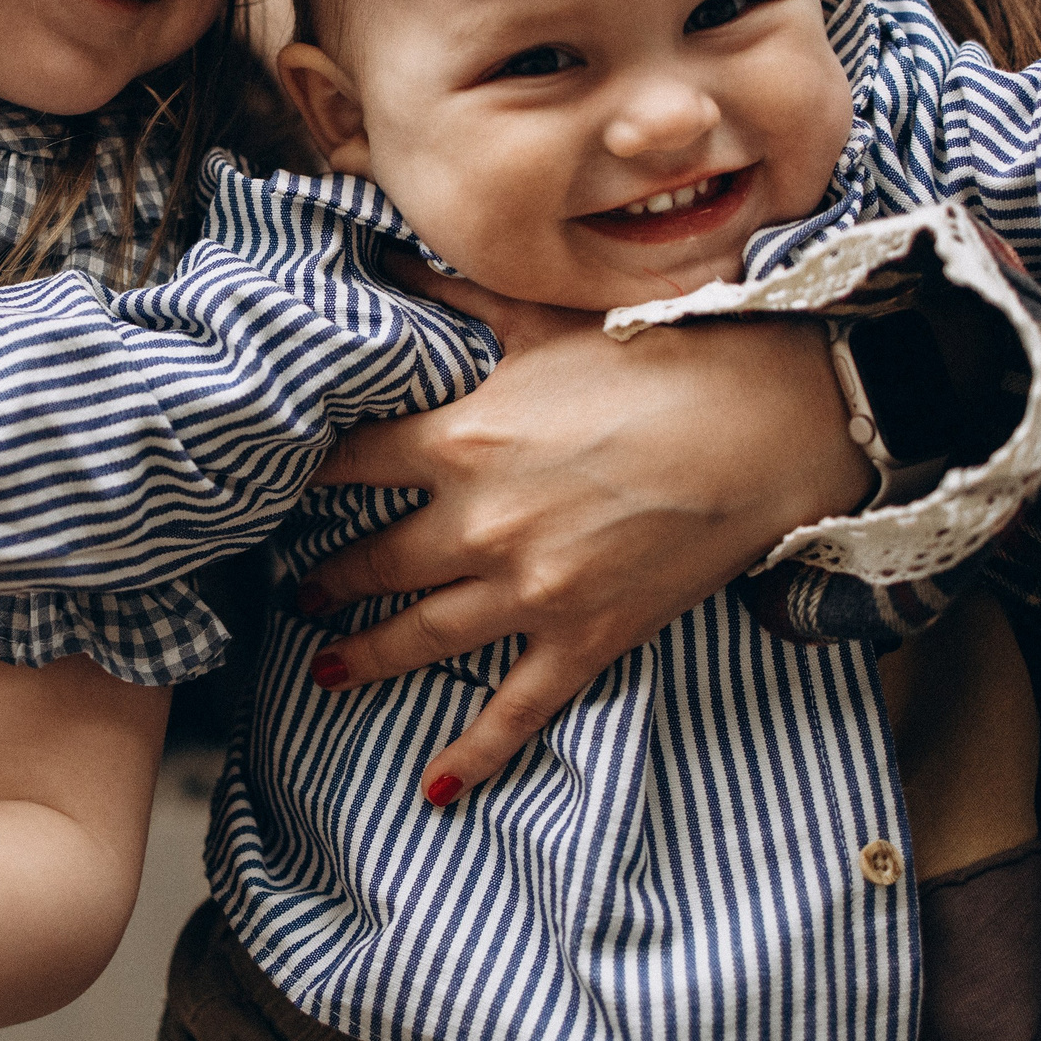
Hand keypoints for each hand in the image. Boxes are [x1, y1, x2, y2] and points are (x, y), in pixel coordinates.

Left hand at [298, 259, 872, 804]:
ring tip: (327, 665)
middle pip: (371, 560)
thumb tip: (390, 255)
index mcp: (460, 441)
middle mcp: (479, 523)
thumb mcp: (544, 320)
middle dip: (327, 577)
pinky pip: (514, 709)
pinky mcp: (584, 638)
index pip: (347, 464)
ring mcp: (530, 591)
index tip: (270, 487)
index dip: (303, 478)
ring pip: (420, 637)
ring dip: (365, 654)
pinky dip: (471, 753)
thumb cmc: (659, 358)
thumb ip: (459, 297)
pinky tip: (434, 785)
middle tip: (297, 588)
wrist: (770, 423)